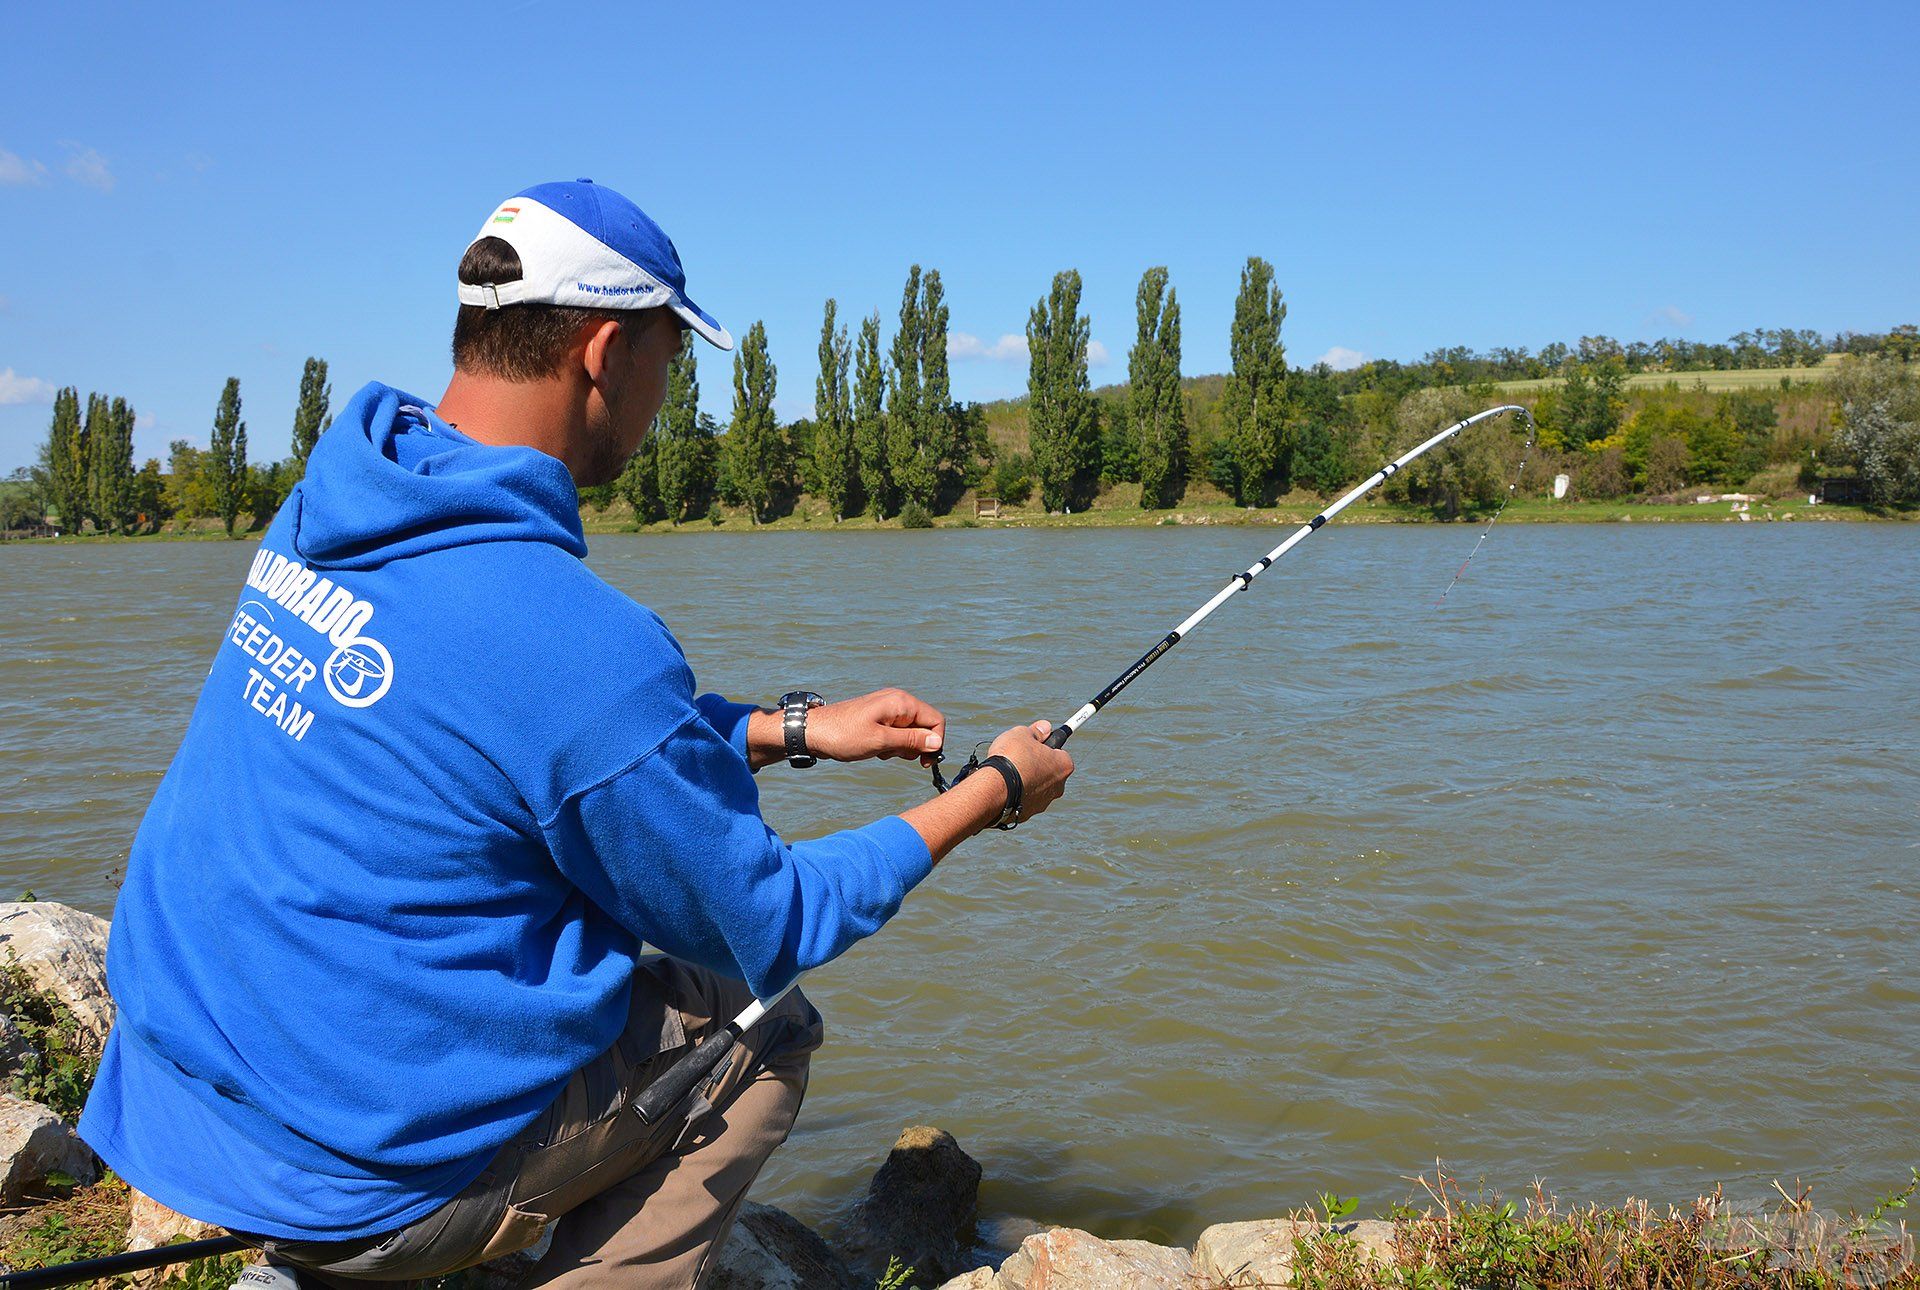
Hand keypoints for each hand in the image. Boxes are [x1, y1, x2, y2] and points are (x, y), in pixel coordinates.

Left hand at [804, 688, 945, 766]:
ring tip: (879, 750)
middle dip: (913, 746)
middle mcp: (897, 702)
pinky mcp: (878, 718)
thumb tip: (937, 742)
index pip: (936, 720)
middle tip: (892, 753)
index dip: (934, 742)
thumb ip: (911, 740)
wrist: (813, 732)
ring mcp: (887, 710)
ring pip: (910, 733)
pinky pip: (896, 733)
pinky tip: (873, 748)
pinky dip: (889, 745)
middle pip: (924, 727)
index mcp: (901, 702)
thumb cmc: (844, 735)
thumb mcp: (881, 741)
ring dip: (900, 747)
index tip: (923, 762)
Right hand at [985, 720, 1073, 823]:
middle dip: (1036, 765)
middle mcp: (1058, 787)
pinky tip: (1002, 787)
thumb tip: (1046, 726)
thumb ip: (1036, 731)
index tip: (1034, 743)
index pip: (1060, 752)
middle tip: (1019, 756)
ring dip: (1025, 780)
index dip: (1046, 746)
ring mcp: (1043, 803)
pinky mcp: (1027, 814)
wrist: (993, 790)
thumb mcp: (1022, 734)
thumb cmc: (1011, 758)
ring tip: (1006, 772)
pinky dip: (1015, 793)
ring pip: (1036, 787)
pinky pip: (1023, 800)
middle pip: (1049, 771)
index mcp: (1063, 766)